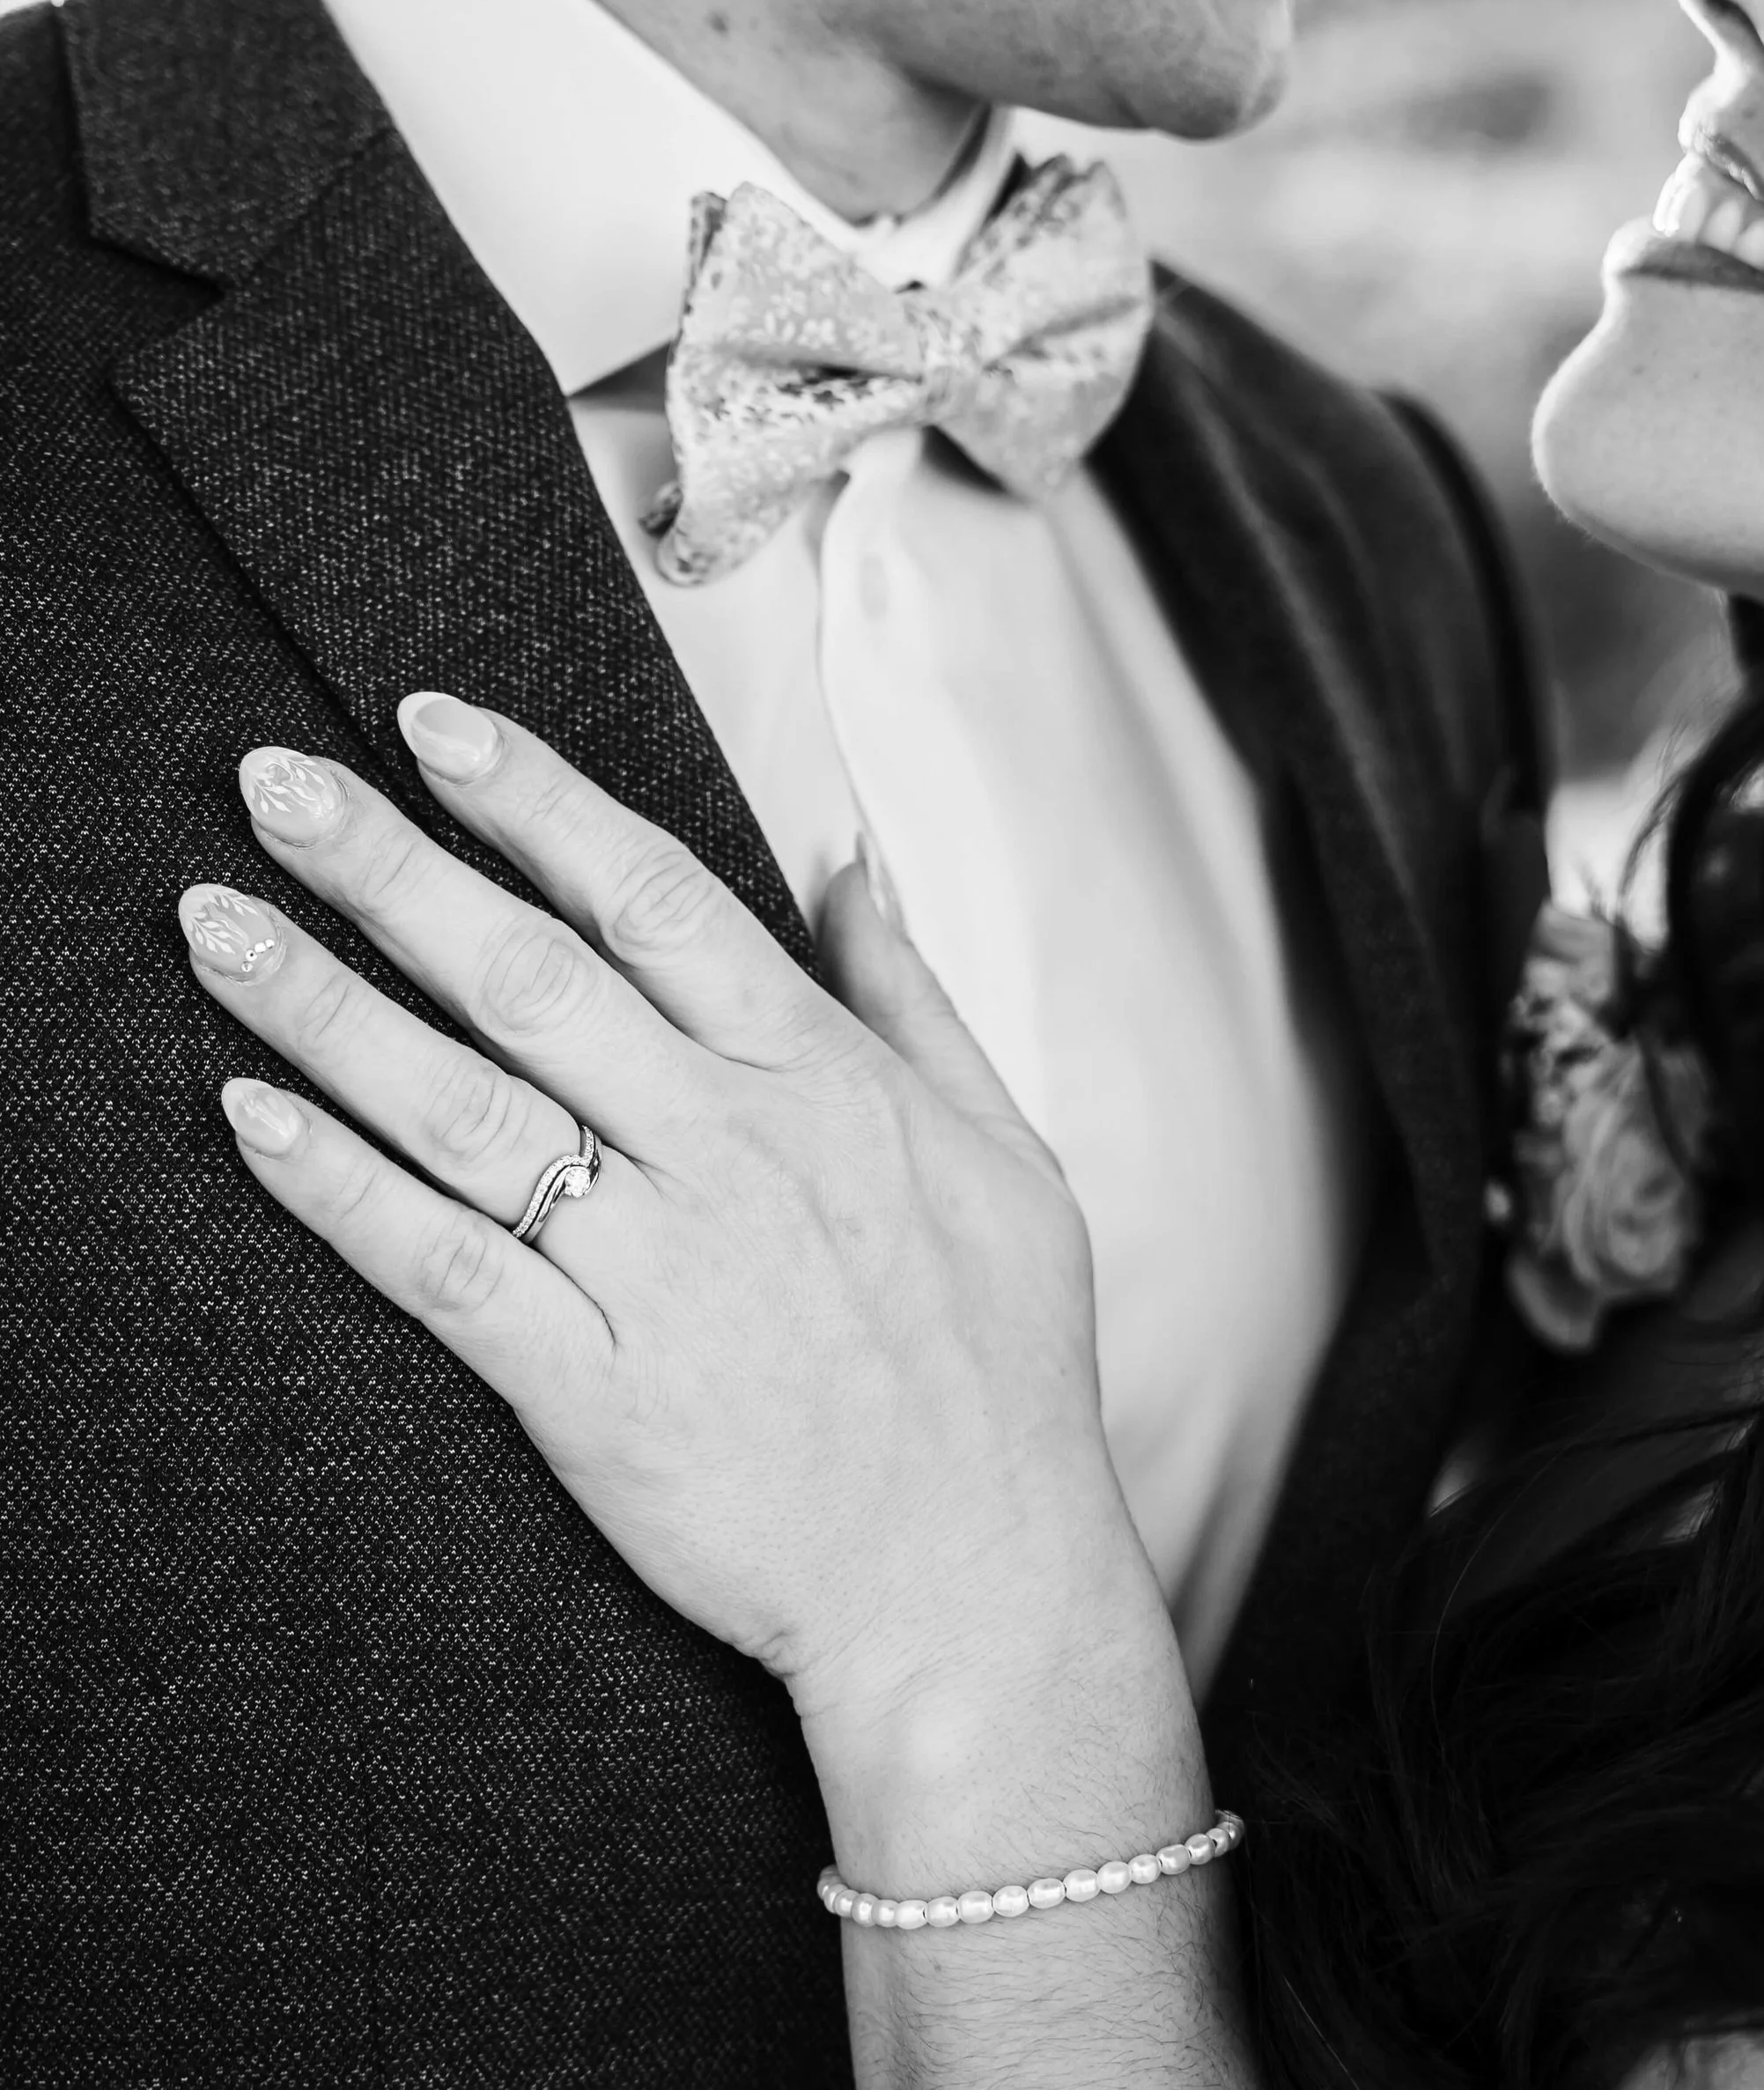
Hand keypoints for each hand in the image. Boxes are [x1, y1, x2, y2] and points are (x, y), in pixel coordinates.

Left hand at [176, 698, 1172, 1809]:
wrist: (977, 1579)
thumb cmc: (999, 1363)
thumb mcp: (1003, 1147)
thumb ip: (909, 991)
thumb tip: (847, 854)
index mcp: (820, 1080)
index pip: (654, 898)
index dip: (535, 801)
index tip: (433, 727)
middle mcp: (727, 1153)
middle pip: (530, 975)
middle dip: (391, 866)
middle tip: (274, 783)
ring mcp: (656, 1272)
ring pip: (463, 1105)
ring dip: (327, 1005)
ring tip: (217, 924)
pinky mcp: (594, 1393)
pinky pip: (445, 1271)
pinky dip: (344, 1191)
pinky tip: (255, 1118)